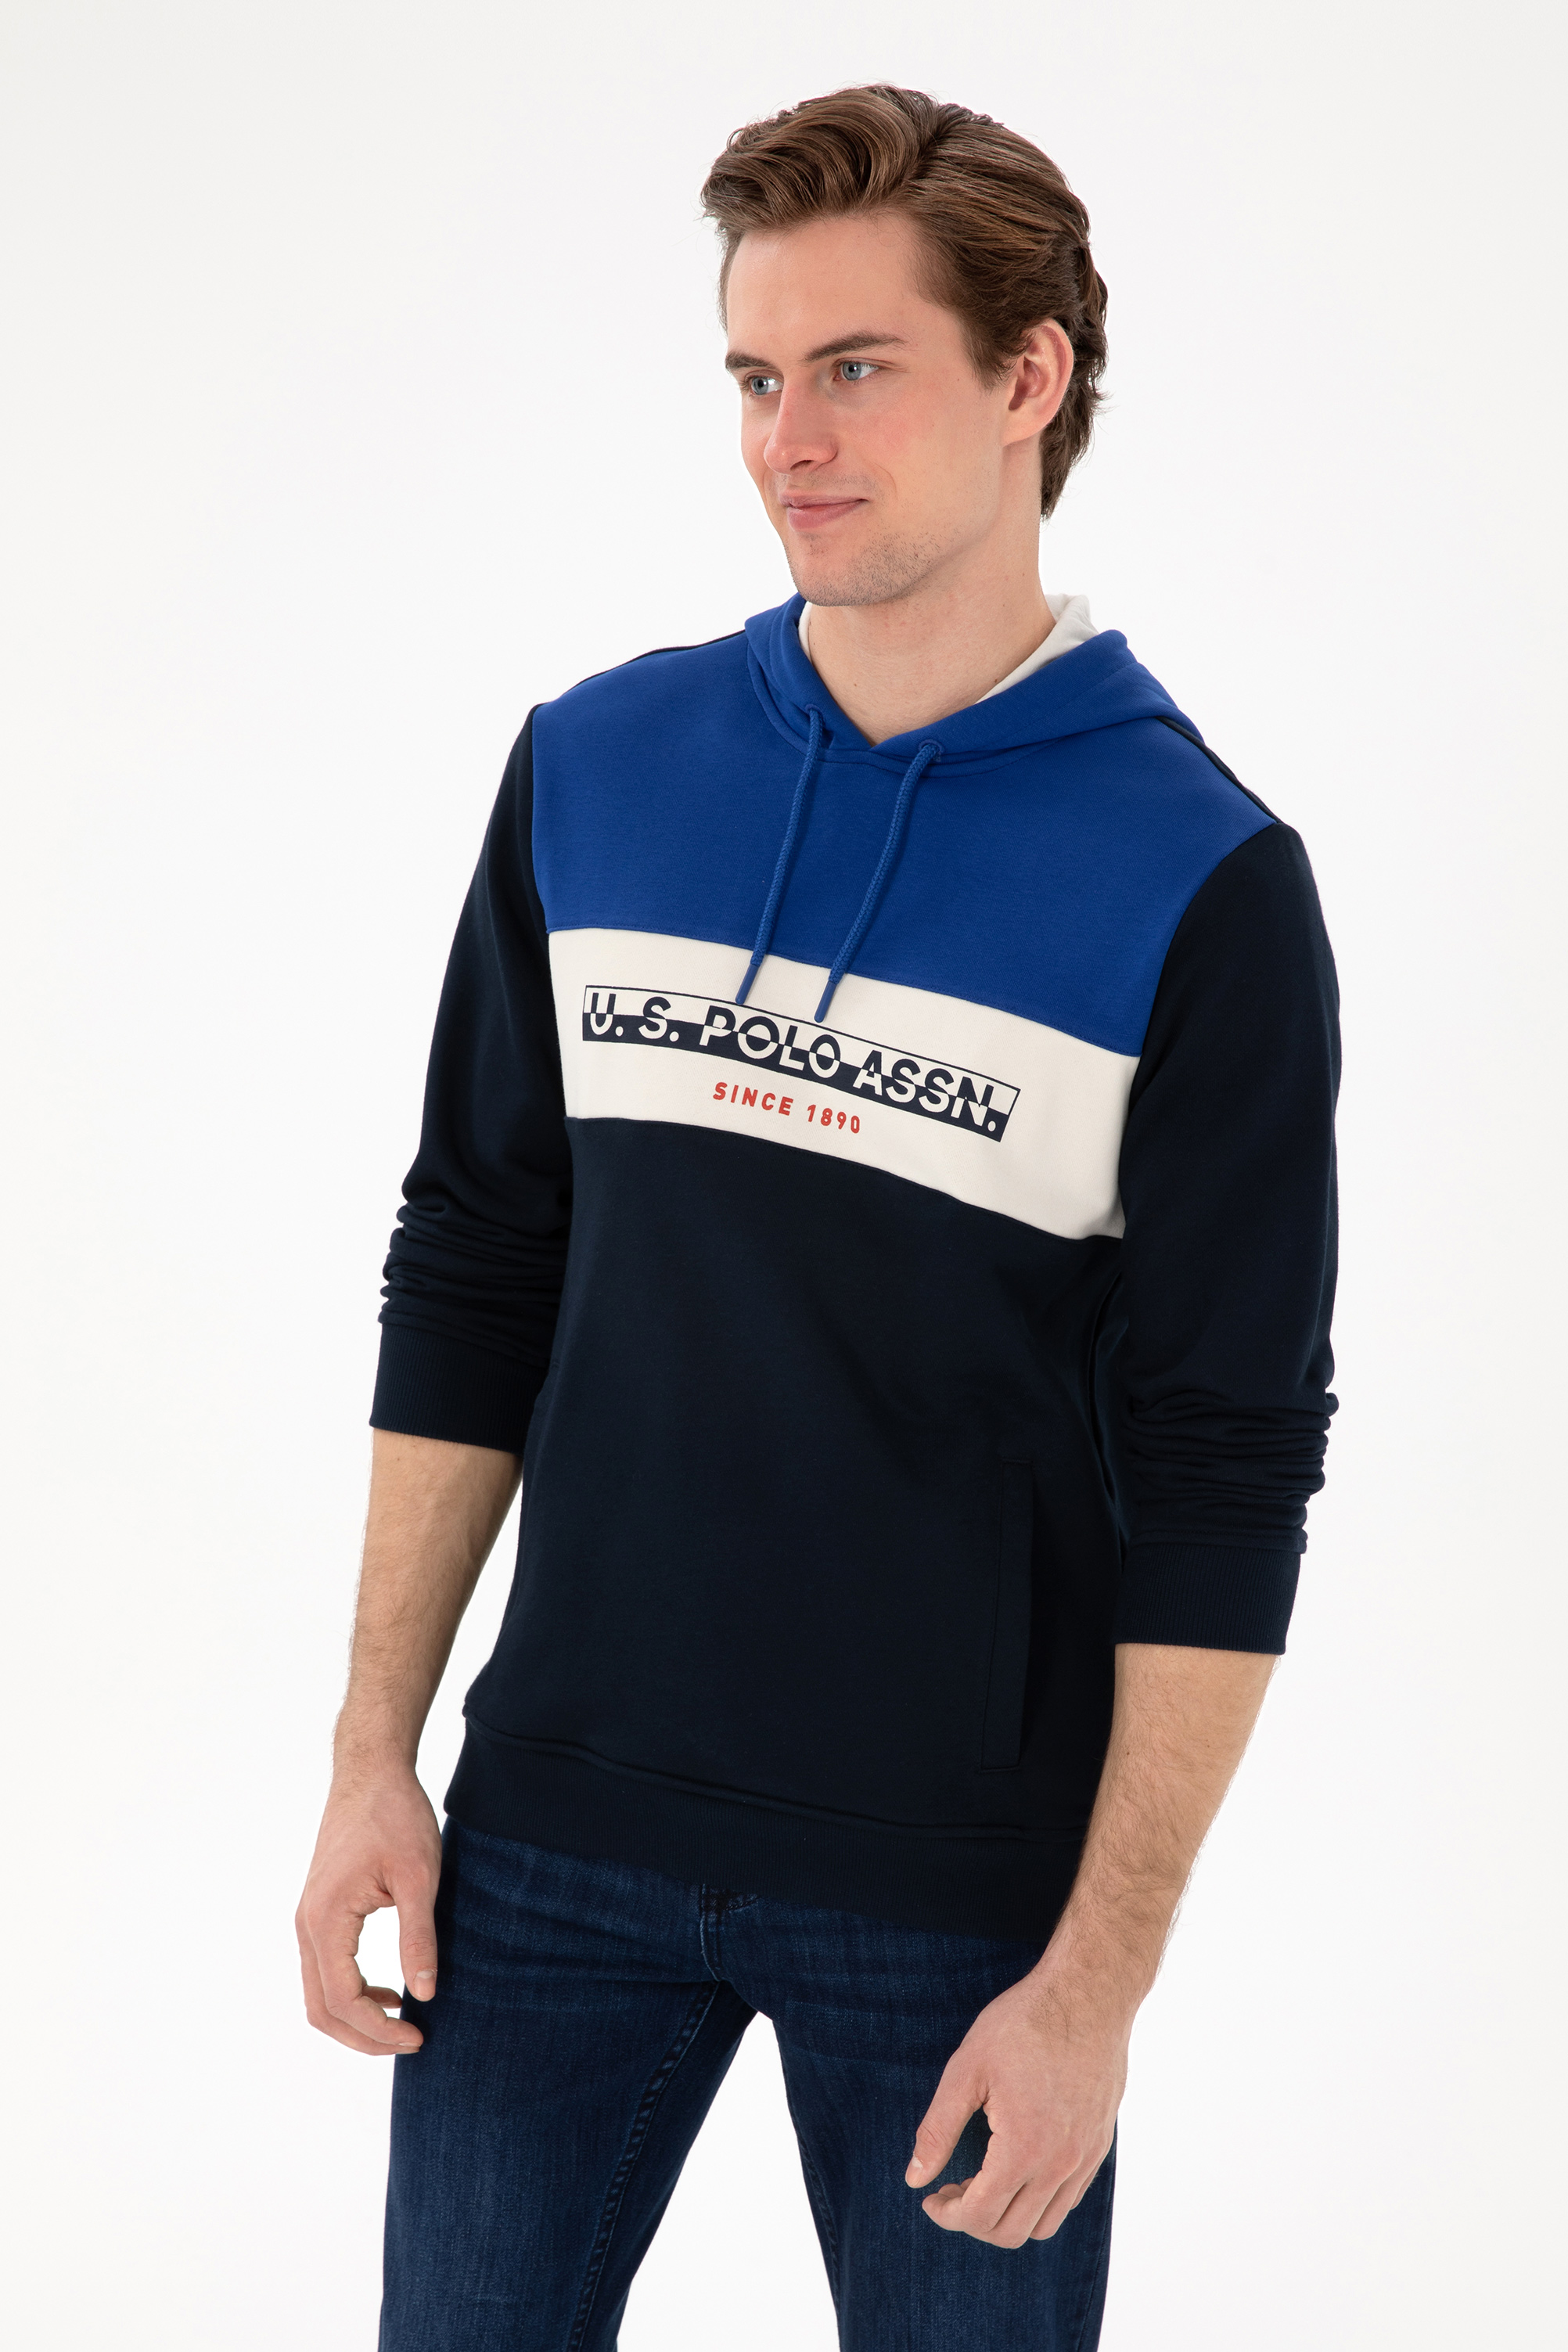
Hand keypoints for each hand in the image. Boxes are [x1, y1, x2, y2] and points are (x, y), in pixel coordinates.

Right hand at [295, 1768, 442, 2055]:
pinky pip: (326, 1969)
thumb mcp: (418, 1876)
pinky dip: (352, 1992)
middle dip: (364, 2037)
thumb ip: (419, 1937)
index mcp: (326, 1919)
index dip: (378, 2030)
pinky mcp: (320, 1910)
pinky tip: (391, 1990)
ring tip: (403, 2024)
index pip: (342, 1999)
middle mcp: (307, 1924)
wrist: (370, 1771)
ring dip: (356, 2018)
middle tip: (412, 2042)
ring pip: (319, 1993)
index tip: (420, 2034)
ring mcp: (309, 1917)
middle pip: (321, 2008)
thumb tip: (426, 1993)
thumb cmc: (395, 1815)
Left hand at [905, 1964, 1128, 2246]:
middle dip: (973, 2220)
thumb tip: (914, 2179)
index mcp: (1023, 2149)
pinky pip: (1069, 2199)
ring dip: (1008, 2216)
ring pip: (1045, 2224)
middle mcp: (1060, 2165)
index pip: (980, 2216)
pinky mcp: (1100, 2145)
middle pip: (1011, 2232)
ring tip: (984, 2180)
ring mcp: (1085, 2158)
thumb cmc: (1023, 2023)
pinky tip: (1018, 2165)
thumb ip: (938, 2130)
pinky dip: (1039, 2201)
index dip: (947, 2214)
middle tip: (952, 2187)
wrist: (1088, 1994)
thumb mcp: (967, 2069)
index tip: (931, 2196)